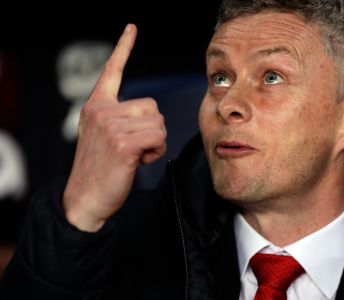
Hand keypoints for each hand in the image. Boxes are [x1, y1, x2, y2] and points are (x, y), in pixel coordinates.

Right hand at [63, 24, 166, 231]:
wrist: (84, 199)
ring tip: (132, 156)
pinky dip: (155, 152)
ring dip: (154, 143)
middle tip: (132, 148)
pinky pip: (159, 138)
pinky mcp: (123, 143)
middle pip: (152, 107)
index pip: (112, 71)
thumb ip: (119, 118)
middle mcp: (101, 110)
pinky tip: (137, 162)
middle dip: (151, 130)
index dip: (123, 48)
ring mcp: (111, 125)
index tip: (132, 28)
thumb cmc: (100, 170)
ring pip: (158, 123)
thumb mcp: (103, 136)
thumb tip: (149, 116)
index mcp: (96, 106)